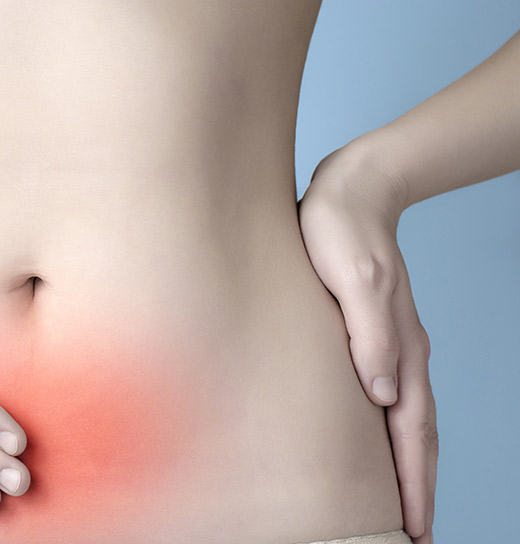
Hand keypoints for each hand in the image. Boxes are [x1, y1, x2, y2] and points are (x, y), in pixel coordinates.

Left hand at [297, 142, 437, 543]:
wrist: (351, 190)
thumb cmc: (341, 233)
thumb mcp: (355, 281)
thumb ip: (371, 336)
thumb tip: (383, 393)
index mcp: (402, 347)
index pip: (411, 430)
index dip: (413, 481)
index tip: (415, 525)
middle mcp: (403, 354)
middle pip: (417, 435)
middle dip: (418, 487)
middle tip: (417, 534)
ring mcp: (391, 346)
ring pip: (406, 421)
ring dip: (409, 466)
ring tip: (404, 505)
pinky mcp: (372, 336)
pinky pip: (391, 399)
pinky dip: (393, 433)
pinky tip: (379, 444)